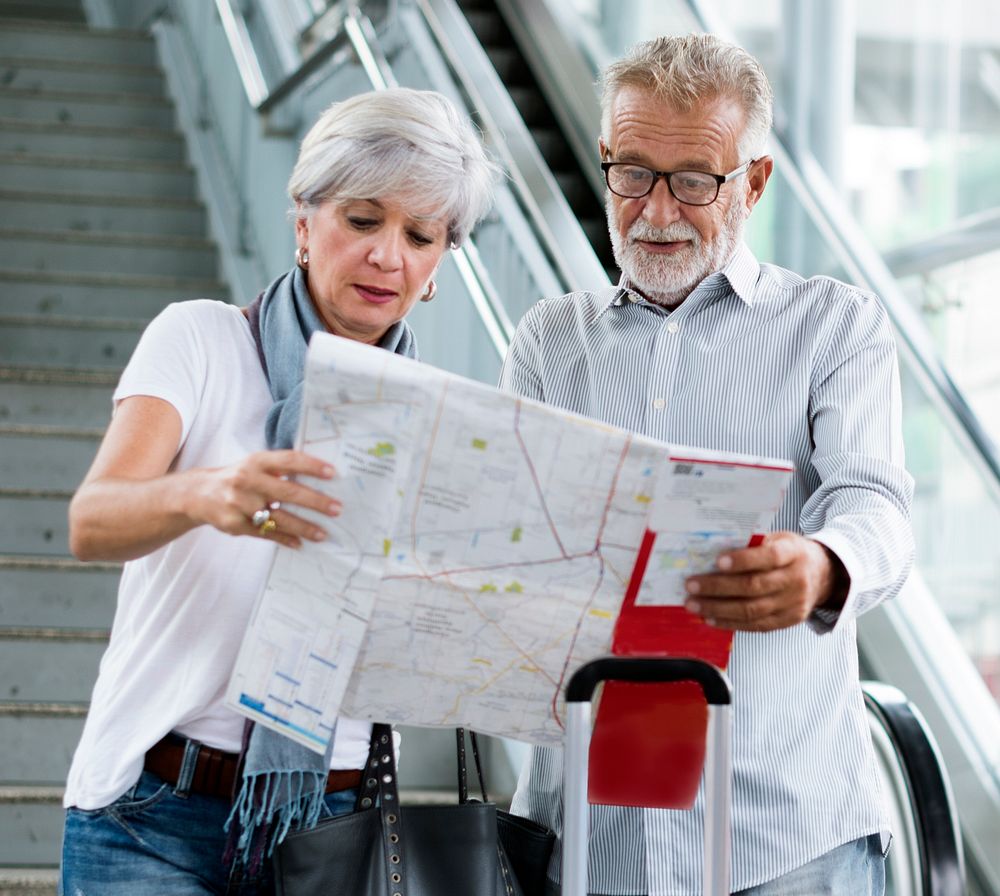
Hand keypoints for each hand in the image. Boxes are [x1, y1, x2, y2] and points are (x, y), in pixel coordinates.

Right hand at [191, 449, 340, 549]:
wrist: (198, 494)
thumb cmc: (238, 477)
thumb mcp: (255, 465)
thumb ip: (280, 469)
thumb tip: (319, 475)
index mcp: (256, 462)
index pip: (288, 460)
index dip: (311, 466)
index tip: (332, 473)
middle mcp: (247, 481)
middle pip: (287, 492)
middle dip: (315, 502)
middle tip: (336, 509)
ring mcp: (240, 504)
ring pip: (278, 518)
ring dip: (303, 527)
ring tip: (322, 533)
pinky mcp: (235, 524)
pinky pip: (265, 534)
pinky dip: (285, 539)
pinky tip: (300, 543)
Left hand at [683, 532, 847, 631]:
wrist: (823, 575)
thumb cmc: (790, 553)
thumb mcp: (779, 539)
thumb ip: (753, 544)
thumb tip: (711, 551)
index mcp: (793, 553)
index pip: (769, 557)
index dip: (743, 560)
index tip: (717, 561)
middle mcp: (796, 580)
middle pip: (754, 586)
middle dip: (718, 587)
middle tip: (691, 585)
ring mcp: (794, 604)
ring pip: (752, 610)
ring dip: (718, 609)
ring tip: (694, 604)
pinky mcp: (788, 621)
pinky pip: (756, 626)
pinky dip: (730, 623)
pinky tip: (711, 618)